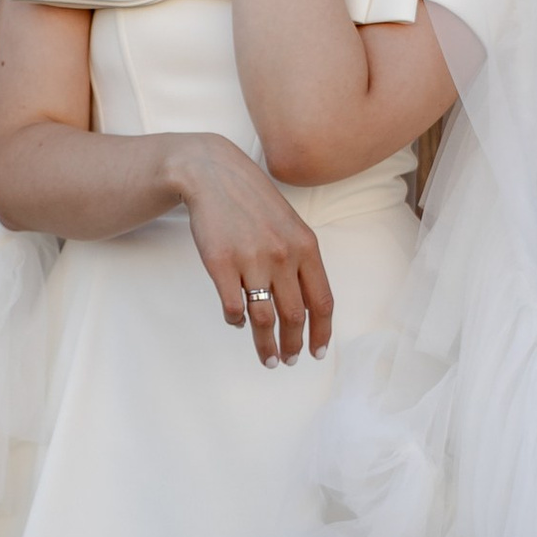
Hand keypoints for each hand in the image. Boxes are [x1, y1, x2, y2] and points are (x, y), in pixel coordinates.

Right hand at [169, 135, 334, 364]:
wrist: (214, 175)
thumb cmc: (253, 201)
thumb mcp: (289, 225)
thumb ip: (300, 261)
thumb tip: (306, 306)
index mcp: (306, 246)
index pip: (322, 301)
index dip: (322, 332)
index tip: (317, 352)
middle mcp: (283, 255)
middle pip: (294, 315)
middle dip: (293, 345)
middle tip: (288, 360)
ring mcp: (251, 260)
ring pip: (264, 318)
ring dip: (266, 345)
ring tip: (268, 358)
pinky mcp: (221, 264)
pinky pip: (233, 307)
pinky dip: (237, 321)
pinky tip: (238, 322)